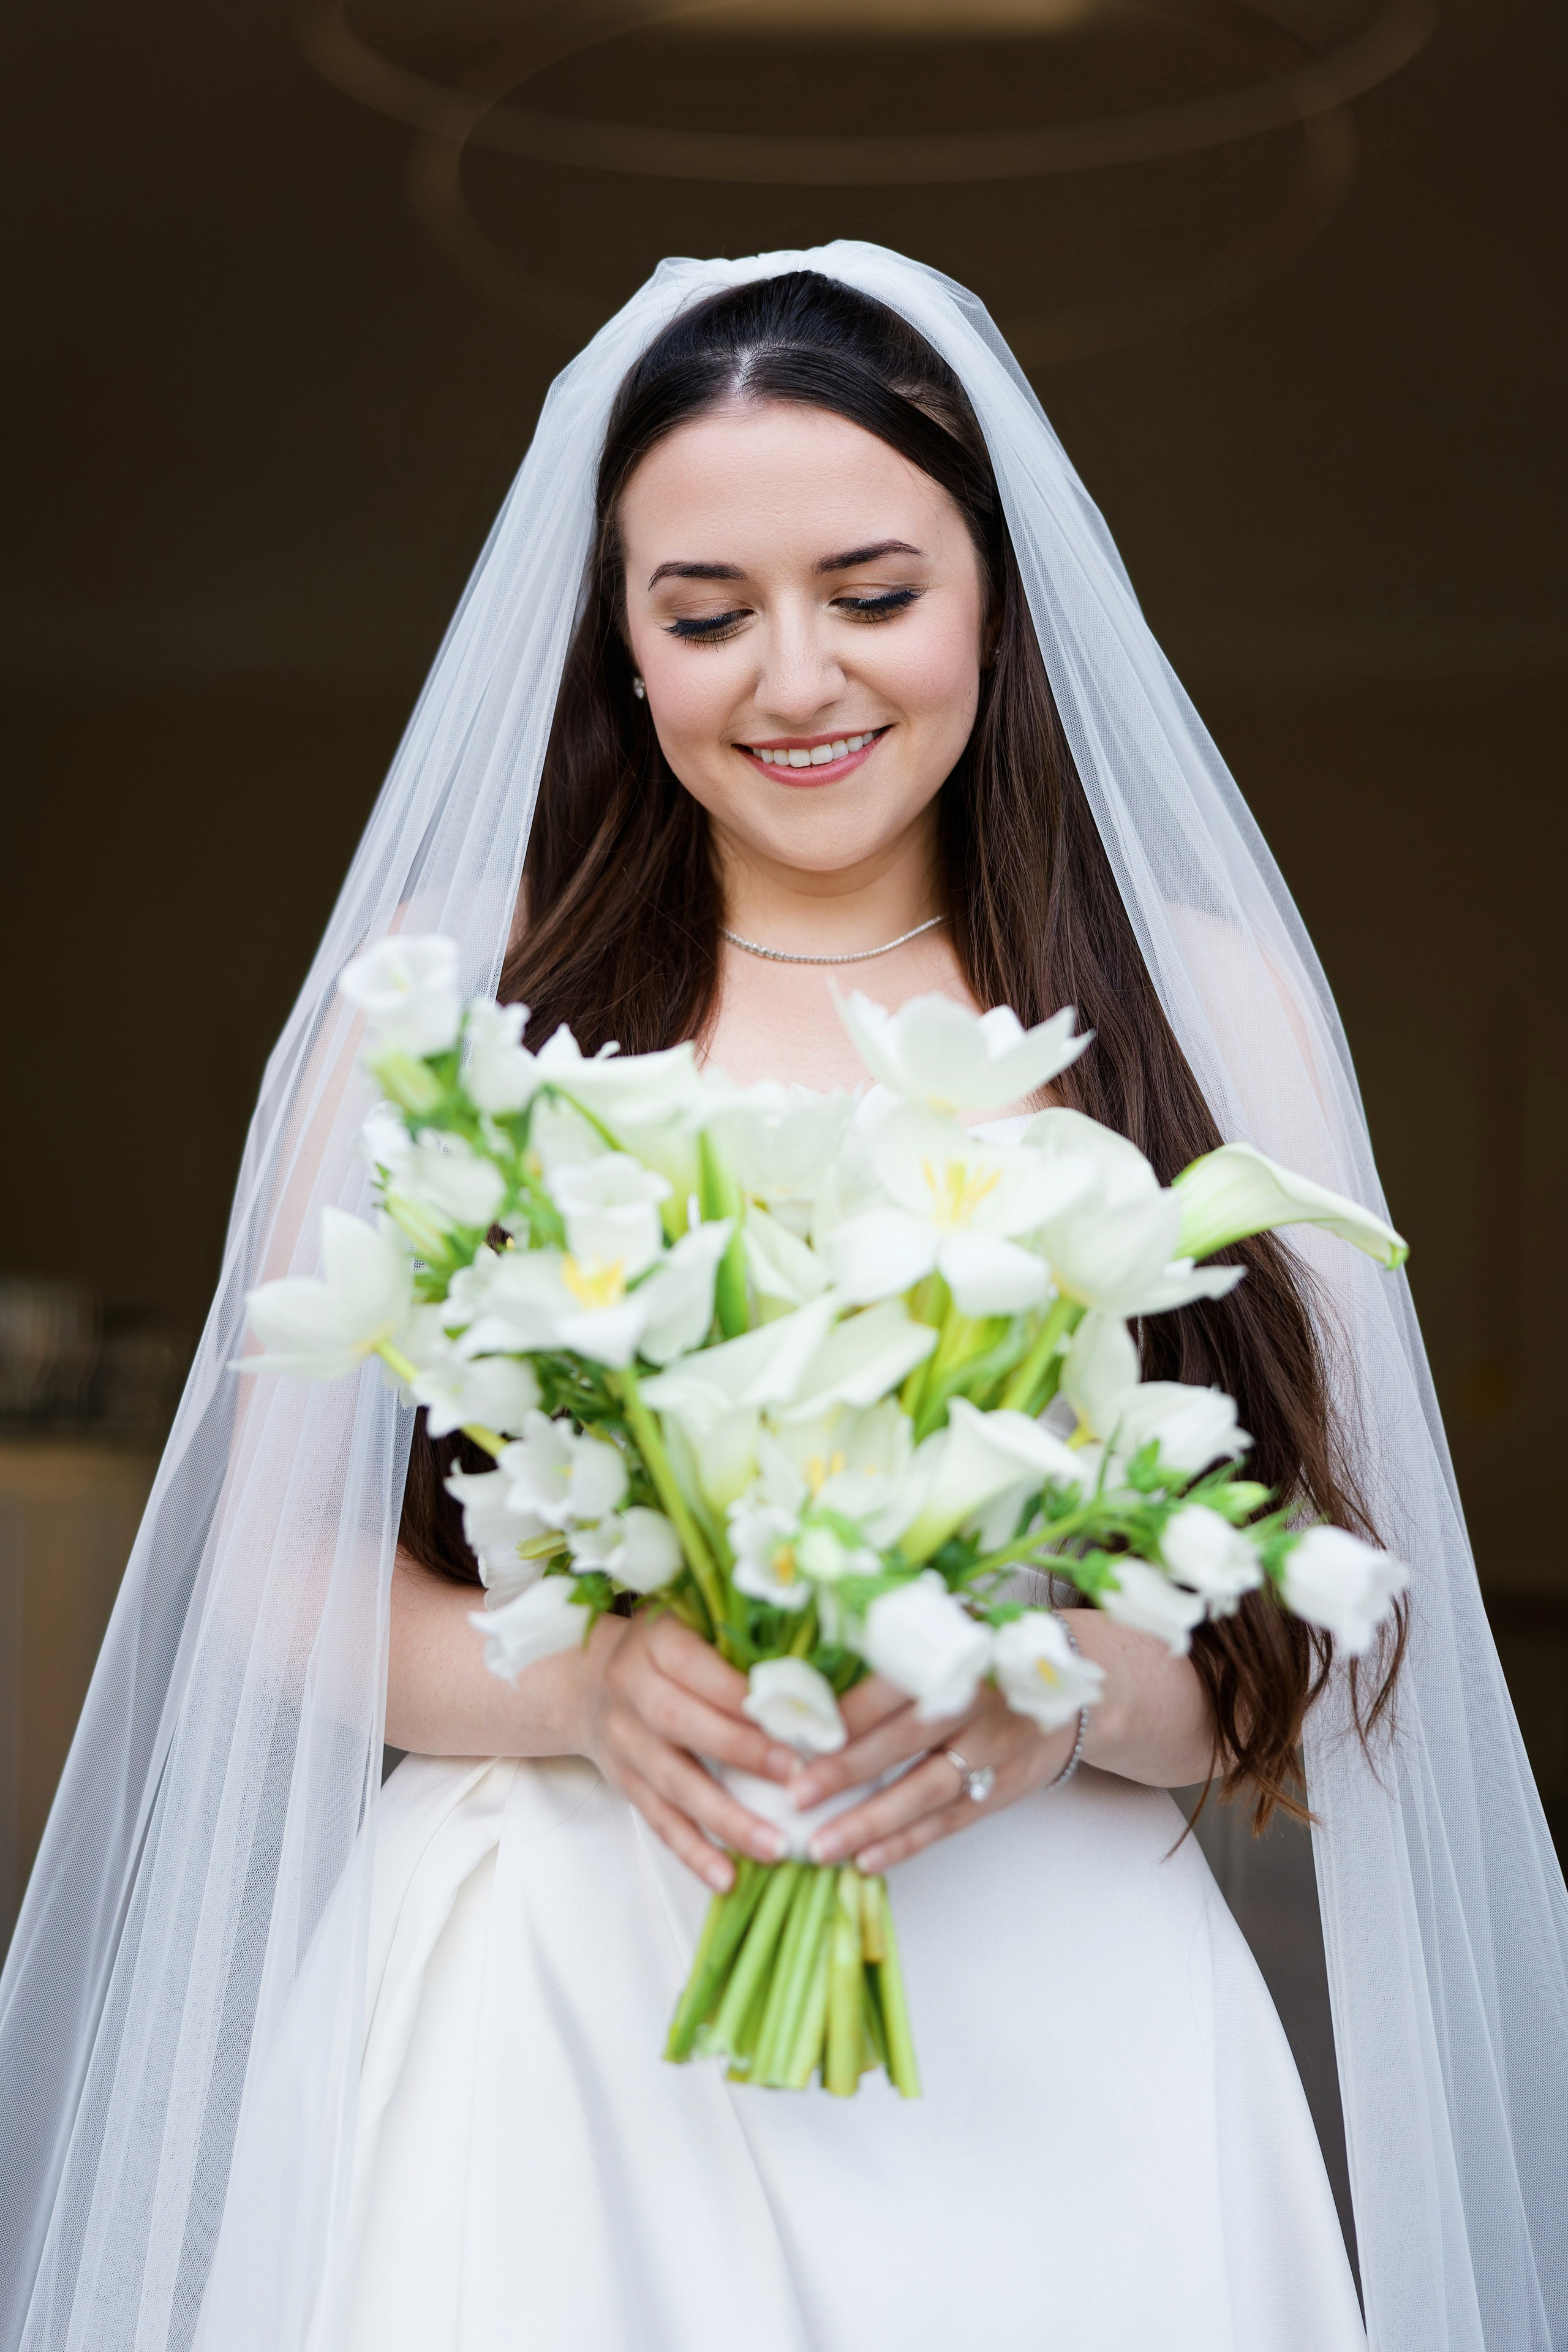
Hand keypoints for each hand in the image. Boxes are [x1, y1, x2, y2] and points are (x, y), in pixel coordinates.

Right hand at [572, 1613, 797, 1892]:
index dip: (740, 1694)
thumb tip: (816, 1676)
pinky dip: (694, 1852)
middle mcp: (631, 1688)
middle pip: (682, 1723)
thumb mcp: (692, 1626)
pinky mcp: (624, 1783)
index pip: (695, 1665)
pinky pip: (659, 1821)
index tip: (793, 1716)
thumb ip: (741, 1644)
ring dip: (726, 1820)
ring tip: (775, 1848)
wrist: (586, 1684)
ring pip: (673, 1784)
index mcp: (656, 1641)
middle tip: (795, 1778)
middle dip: (741, 1753)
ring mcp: (624, 1740)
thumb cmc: (665, 1651)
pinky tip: (728, 1878)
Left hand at [786, 1674, 1075, 1874]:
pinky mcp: (1000, 1790)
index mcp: (953, 1657)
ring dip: (870, 1822)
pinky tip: (867, 1860)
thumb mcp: (950, 1637)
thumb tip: (811, 1680)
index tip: (794, 1736)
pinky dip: (907, 1843)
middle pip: (903, 1740)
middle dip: (846, 1771)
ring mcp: (991, 1751)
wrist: (1074, 1692)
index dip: (844, 1713)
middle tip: (795, 1796)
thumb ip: (895, 1653)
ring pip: (924, 1792)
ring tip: (821, 1847)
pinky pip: (947, 1822)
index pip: (891, 1686)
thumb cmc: (986, 1661)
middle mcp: (974, 1704)